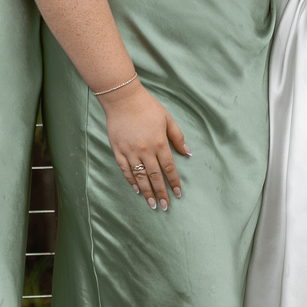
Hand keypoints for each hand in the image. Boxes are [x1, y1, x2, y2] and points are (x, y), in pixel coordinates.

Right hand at [103, 83, 188, 208]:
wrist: (122, 99)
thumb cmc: (147, 107)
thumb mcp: (168, 119)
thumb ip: (178, 138)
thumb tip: (187, 153)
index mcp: (160, 143)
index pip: (169, 168)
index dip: (174, 182)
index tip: (178, 194)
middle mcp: (145, 150)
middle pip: (155, 177)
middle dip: (161, 193)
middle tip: (166, 206)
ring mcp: (130, 152)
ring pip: (140, 177)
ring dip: (147, 192)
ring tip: (152, 204)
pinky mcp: (118, 150)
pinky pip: (125, 170)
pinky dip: (131, 181)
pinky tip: (137, 189)